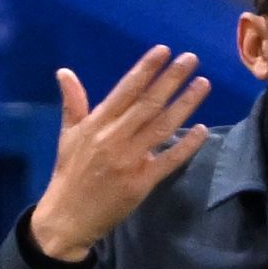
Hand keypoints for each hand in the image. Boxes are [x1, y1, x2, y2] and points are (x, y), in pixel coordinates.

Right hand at [27, 48, 215, 261]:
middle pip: (148, 104)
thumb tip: (64, 72)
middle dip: (171, 80)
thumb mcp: (67, 136)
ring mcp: (130, 161)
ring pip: (162, 127)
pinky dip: (186, 146)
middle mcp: (114, 139)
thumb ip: (72, 103)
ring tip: (202, 84)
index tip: (164, 51)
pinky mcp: (141, 183)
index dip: (146, 69)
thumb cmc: (70, 174)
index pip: (125, 90)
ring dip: (184, 105)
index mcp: (97, 125)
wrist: (68, 217)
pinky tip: (202, 130)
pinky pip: (168, 161)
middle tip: (191, 59)